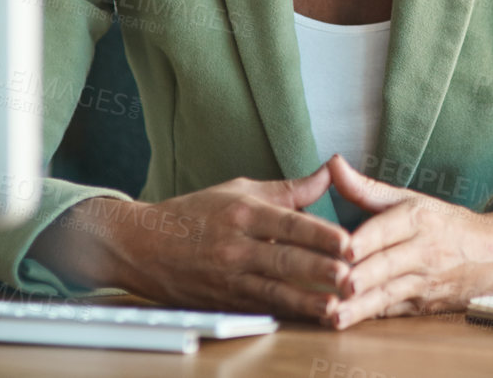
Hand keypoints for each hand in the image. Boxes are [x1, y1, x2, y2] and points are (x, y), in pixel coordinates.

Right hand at [31, 166, 352, 322]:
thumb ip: (288, 189)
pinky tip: (308, 319)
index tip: (348, 242)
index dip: (318, 234)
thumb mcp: (239, 190)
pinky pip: (259, 308)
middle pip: (283, 260)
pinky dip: (285, 314)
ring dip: (307, 301)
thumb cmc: (195, 213)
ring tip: (336, 308)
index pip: (287, 224)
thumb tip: (329, 173)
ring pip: (273, 291)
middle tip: (351, 277)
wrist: (142, 245)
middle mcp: (235, 247)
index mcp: (242, 213)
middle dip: (319, 270)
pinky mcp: (223, 300)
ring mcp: (228, 277)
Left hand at [324, 153, 492, 327]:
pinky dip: (369, 318)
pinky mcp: (422, 306)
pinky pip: (393, 312)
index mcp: (418, 218)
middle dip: (365, 275)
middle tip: (342, 283)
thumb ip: (366, 187)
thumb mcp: (409, 199)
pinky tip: (346, 324)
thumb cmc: (442, 223)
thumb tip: (332, 164)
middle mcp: (423, 251)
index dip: (369, 238)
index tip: (347, 248)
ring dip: (362, 307)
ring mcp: (424, 282)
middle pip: (389, 264)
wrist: (492, 255)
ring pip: (389, 294)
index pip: (390, 228)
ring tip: (336, 316)